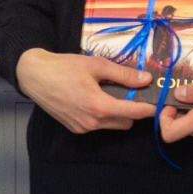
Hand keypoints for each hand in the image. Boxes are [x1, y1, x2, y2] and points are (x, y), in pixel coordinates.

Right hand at [14, 48, 157, 133]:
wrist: (34, 76)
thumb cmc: (64, 67)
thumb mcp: (95, 65)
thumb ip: (123, 74)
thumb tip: (146, 79)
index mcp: (99, 106)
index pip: (134, 113)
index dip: (149, 108)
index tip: (158, 102)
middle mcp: (92, 122)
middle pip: (126, 122)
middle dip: (132, 110)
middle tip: (127, 92)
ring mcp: (83, 128)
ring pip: (113, 125)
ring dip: (117, 114)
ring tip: (107, 94)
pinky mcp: (75, 129)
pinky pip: (98, 126)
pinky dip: (102, 116)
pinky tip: (91, 100)